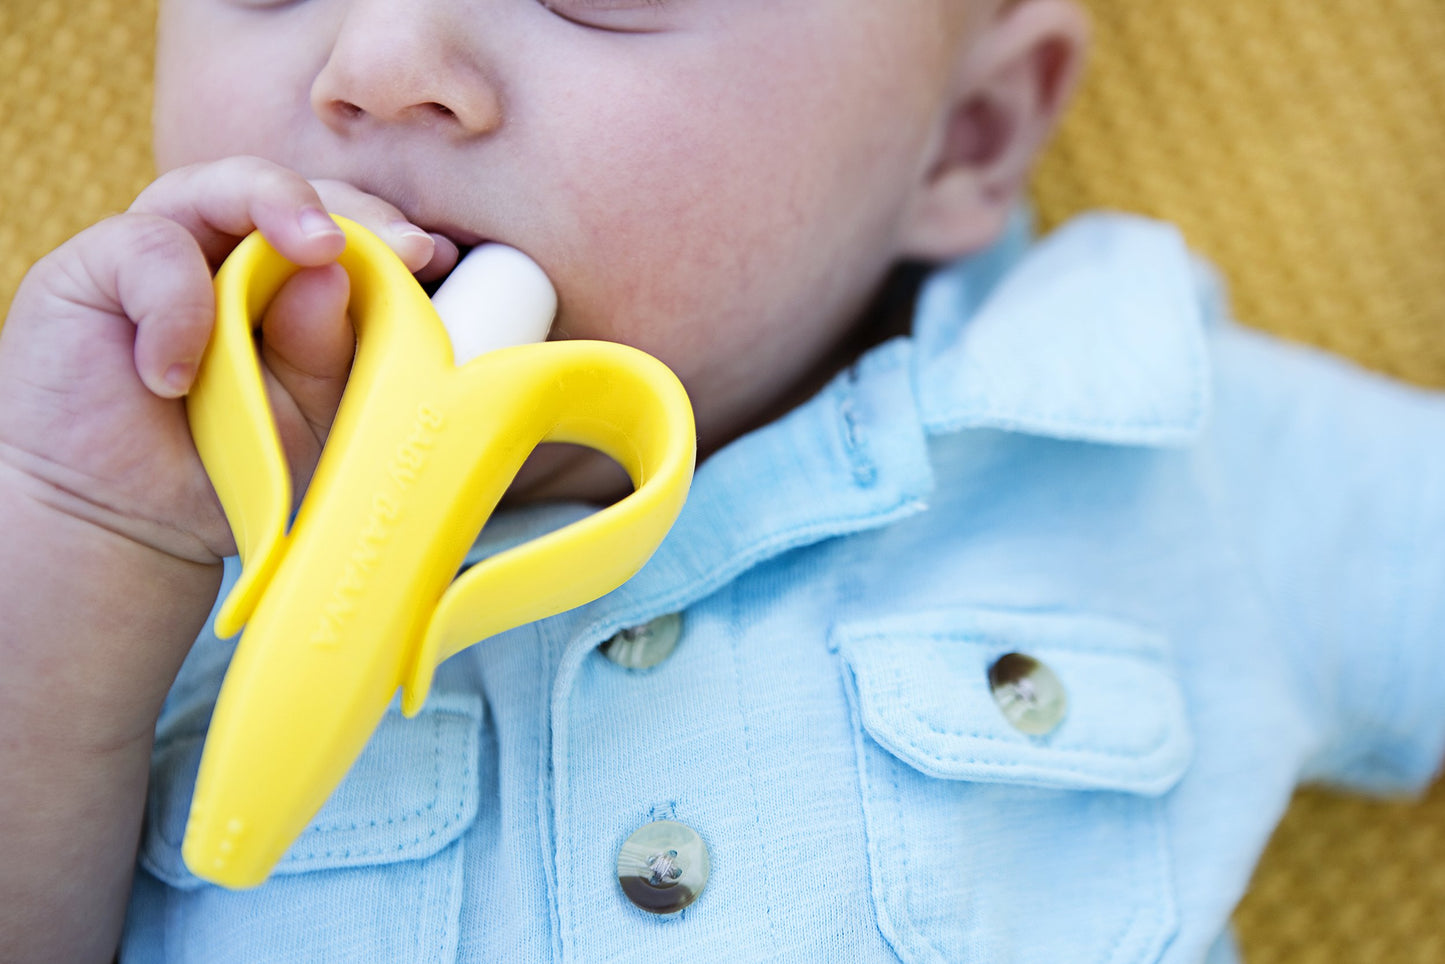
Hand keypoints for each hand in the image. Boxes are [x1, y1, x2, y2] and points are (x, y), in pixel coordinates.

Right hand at [0, 155, 456, 564]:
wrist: (127, 522)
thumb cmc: (237, 465)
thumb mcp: (311, 423)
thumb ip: (329, 358)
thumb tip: (334, 278)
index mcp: (299, 284)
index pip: (353, 230)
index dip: (395, 233)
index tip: (439, 259)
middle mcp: (236, 253)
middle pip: (301, 195)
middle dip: (357, 211)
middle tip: (405, 248)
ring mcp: (170, 251)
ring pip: (227, 186)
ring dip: (282, 208)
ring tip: (322, 252)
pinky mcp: (96, 266)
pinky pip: (153, 249)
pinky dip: (178, 309)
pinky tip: (181, 376)